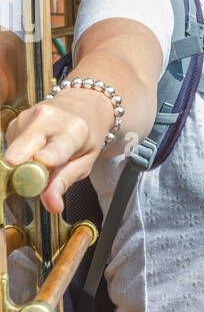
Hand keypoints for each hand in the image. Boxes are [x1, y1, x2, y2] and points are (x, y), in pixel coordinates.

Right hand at [4, 91, 112, 213]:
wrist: (82, 106)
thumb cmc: (85, 137)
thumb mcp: (84, 163)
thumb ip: (64, 182)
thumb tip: (52, 205)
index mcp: (73, 130)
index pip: (54, 149)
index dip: (44, 160)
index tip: (42, 163)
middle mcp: (48, 119)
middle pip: (21, 150)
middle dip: (20, 170)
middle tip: (31, 181)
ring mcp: (28, 116)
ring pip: (13, 152)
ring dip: (23, 163)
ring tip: (41, 158)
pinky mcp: (15, 120)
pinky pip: (10, 147)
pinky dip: (21, 154)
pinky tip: (35, 148)